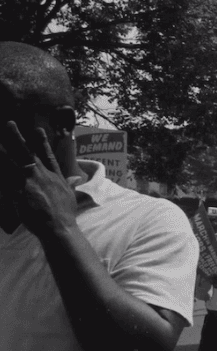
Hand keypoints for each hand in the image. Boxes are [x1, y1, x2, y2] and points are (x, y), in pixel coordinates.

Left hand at [0, 122, 77, 237]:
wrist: (58, 226)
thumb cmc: (65, 213)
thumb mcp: (70, 195)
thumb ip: (70, 184)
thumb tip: (76, 179)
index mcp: (55, 175)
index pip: (48, 154)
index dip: (42, 141)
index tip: (38, 129)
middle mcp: (41, 174)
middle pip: (27, 152)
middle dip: (17, 137)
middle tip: (10, 124)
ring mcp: (29, 182)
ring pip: (11, 161)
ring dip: (3, 150)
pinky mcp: (18, 191)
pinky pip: (5, 179)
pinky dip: (1, 171)